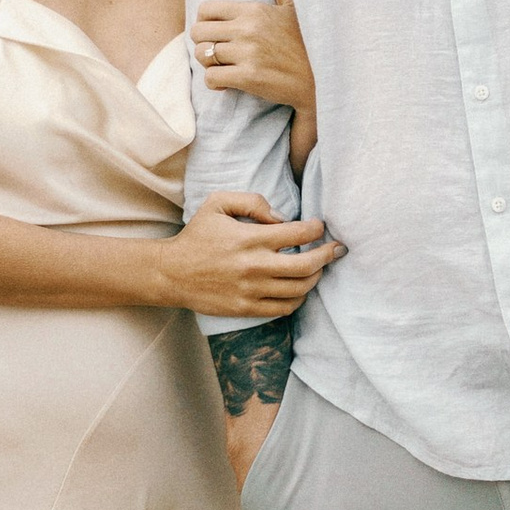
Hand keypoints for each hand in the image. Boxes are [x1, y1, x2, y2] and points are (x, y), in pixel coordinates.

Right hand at [157, 190, 339, 321]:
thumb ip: (252, 201)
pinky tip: (300, 288)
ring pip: (299, 289)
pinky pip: (284, 308)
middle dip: (328, 255)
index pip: (298, 233)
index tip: (320, 227)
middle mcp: (254, 266)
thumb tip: (282, 217)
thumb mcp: (218, 203)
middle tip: (337, 249)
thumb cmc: (197, 235)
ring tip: (319, 267)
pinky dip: (298, 299)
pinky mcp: (246, 309)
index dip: (317, 229)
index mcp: (250, 238)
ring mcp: (251, 291)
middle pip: (307, 265)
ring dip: (316, 277)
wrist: (172, 273)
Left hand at [191, 0, 315, 114]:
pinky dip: (214, 83)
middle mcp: (248, 28)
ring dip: (208, 63)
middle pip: (198, 32)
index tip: (216, 32)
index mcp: (254, 9)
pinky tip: (227, 83)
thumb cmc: (307, 39)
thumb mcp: (293, 3)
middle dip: (203, 42)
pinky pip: (211, 78)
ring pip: (202, 55)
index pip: (206, 9)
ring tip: (222, 66)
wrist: (325, 77)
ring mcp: (248, 53)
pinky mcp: (249, 77)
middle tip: (217, 51)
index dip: (205, 21)